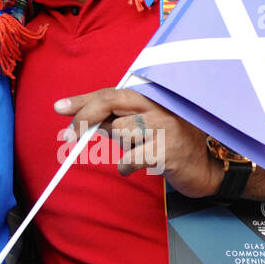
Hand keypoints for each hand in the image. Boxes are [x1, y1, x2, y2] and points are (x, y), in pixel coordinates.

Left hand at [54, 87, 224, 198]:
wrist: (205, 170)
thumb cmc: (166, 147)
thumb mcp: (139, 129)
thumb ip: (114, 121)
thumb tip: (80, 120)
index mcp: (149, 98)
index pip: (110, 93)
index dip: (83, 100)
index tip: (59, 107)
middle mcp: (158, 106)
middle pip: (111, 102)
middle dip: (85, 116)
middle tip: (69, 134)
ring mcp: (166, 126)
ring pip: (121, 131)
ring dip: (122, 147)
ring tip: (139, 153)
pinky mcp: (169, 149)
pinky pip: (132, 157)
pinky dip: (127, 166)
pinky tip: (136, 169)